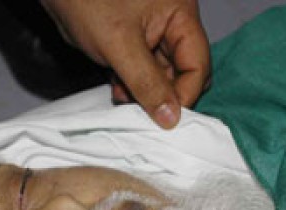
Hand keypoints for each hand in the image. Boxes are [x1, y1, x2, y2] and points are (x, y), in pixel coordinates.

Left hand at [41, 0, 210, 127]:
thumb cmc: (87, 0)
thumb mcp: (119, 45)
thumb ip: (147, 83)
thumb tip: (171, 117)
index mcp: (180, 14)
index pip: (198, 65)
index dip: (185, 96)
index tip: (167, 121)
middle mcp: (170, 22)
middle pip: (182, 71)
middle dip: (164, 96)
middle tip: (144, 113)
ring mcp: (150, 32)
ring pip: (160, 75)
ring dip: (145, 93)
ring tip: (124, 97)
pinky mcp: (130, 41)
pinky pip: (141, 70)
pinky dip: (131, 84)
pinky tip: (117, 89)